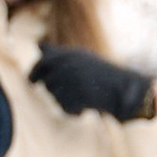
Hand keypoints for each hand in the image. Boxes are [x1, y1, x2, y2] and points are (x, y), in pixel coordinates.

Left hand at [32, 44, 156, 122]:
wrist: (125, 89)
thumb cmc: (103, 75)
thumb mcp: (80, 59)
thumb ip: (58, 54)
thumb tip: (38, 45)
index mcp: (70, 53)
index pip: (43, 62)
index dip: (34, 73)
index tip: (31, 82)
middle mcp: (69, 63)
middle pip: (47, 82)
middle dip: (55, 90)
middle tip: (72, 93)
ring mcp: (73, 78)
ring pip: (55, 96)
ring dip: (66, 101)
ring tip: (83, 98)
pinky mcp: (78, 93)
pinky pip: (65, 107)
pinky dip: (74, 111)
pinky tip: (85, 107)